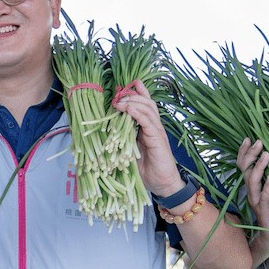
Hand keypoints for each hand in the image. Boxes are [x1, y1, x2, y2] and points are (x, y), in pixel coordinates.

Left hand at [114, 80, 184, 194]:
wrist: (163, 185)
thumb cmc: (147, 171)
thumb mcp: (129, 154)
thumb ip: (122, 143)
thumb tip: (105, 137)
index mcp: (148, 129)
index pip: (145, 106)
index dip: (140, 93)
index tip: (130, 83)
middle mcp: (154, 127)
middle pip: (146, 103)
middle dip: (132, 96)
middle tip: (117, 95)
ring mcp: (157, 132)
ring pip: (148, 109)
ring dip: (132, 103)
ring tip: (119, 101)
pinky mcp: (158, 139)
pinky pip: (148, 122)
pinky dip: (138, 114)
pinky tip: (129, 110)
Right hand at [235, 139, 268, 260]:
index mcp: (253, 189)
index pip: (244, 168)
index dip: (244, 153)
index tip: (247, 138)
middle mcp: (252, 195)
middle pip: (245, 172)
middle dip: (249, 156)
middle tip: (258, 142)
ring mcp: (257, 205)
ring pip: (252, 184)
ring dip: (259, 168)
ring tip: (266, 155)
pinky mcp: (265, 214)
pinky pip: (264, 199)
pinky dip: (267, 188)